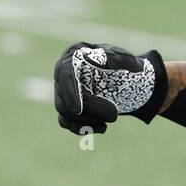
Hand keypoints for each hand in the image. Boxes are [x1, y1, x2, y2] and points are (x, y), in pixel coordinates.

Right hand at [53, 42, 168, 134]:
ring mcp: (62, 92)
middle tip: (115, 115)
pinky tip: (103, 127)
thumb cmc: (119, 62)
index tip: (77, 110)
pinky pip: (67, 123)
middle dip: (90, 111)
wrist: (119, 75)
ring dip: (88, 121)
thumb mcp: (123, 57)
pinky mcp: (66, 107)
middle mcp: (62, 75)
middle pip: (63, 101)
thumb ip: (120, 59)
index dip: (70, 91)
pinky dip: (85, 128)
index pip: (65, 73)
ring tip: (113, 118)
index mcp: (73, 56)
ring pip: (65, 115)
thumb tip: (111, 61)